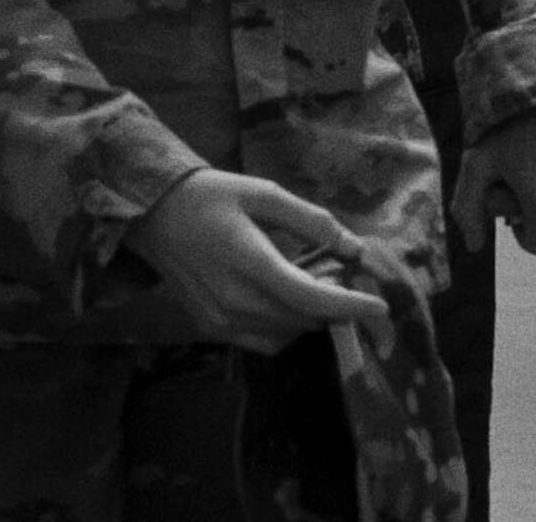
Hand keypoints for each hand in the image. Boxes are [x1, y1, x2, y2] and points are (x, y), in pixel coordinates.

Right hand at [127, 167, 388, 353]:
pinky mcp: (211, 328)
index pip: (310, 298)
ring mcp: (220, 320)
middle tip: (339, 274)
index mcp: (251, 262)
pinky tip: (286, 300)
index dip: (349, 306)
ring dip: (309, 316)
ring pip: (285, 334)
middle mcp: (235, 300)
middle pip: (302, 320)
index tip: (381, 308)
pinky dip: (285, 328)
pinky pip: (261, 342)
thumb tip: (354, 247)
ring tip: (313, 282)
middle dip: (332, 304)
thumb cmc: (213, 196)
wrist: (155, 215)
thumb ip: (311, 221)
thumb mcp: (265, 194)